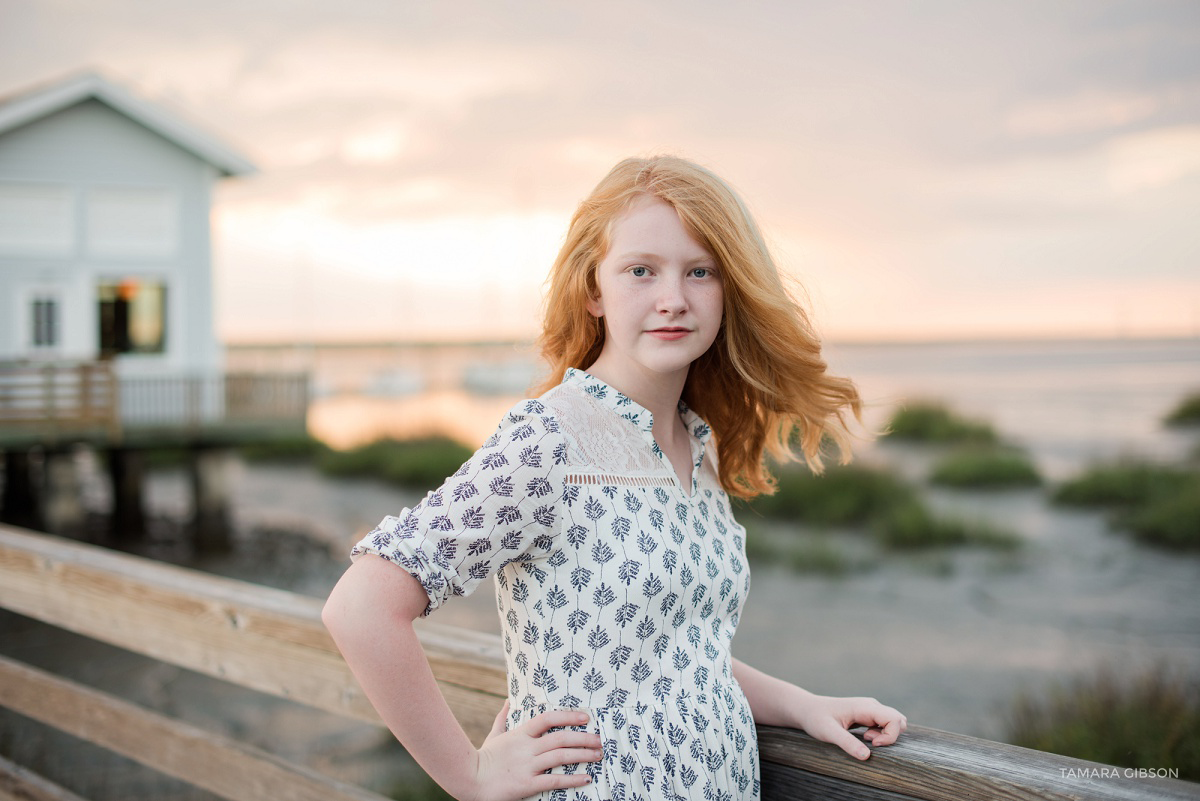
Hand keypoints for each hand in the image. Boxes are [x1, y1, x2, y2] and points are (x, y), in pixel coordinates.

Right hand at [464, 700, 603, 800]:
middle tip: (599, 740)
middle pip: (561, 738)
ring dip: (583, 755)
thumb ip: (503, 718)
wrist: (469, 779)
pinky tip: (586, 778)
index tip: (585, 718)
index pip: (548, 719)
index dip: (568, 716)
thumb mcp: (494, 735)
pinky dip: (572, 780)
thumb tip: (506, 701)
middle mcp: (527, 748)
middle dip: (583, 738)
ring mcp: (527, 765)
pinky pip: (554, 781)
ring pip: (561, 757)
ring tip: (598, 755)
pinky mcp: (527, 784)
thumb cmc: (483, 758)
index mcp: (520, 733)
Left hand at [794, 694, 906, 760]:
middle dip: (890, 736)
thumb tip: (867, 756)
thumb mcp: (828, 732)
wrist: (807, 709)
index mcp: (865, 707)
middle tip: (869, 742)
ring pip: (893, 722)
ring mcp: (870, 709)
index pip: (894, 719)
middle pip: (898, 720)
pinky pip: (884, 724)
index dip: (890, 736)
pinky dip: (880, 734)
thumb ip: (847, 743)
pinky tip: (863, 737)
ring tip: (865, 739)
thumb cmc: (816, 718)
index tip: (872, 744)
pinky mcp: (868, 715)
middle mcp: (871, 706)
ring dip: (886, 735)